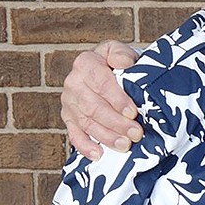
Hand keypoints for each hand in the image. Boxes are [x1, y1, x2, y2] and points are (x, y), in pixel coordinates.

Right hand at [61, 41, 143, 160]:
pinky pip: (74, 135)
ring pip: (87, 123)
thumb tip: (125, 63)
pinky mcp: (68, 118)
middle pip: (94, 107)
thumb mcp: (118, 50)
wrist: (104, 68)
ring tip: (125, 145)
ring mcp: (68, 102)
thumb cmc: (115, 61)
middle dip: (116, 123)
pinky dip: (85, 146)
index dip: (117, 99)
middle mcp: (73, 82)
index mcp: (85, 62)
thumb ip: (121, 53)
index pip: (101, 83)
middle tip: (136, 133)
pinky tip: (99, 154)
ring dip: (106, 136)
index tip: (132, 112)